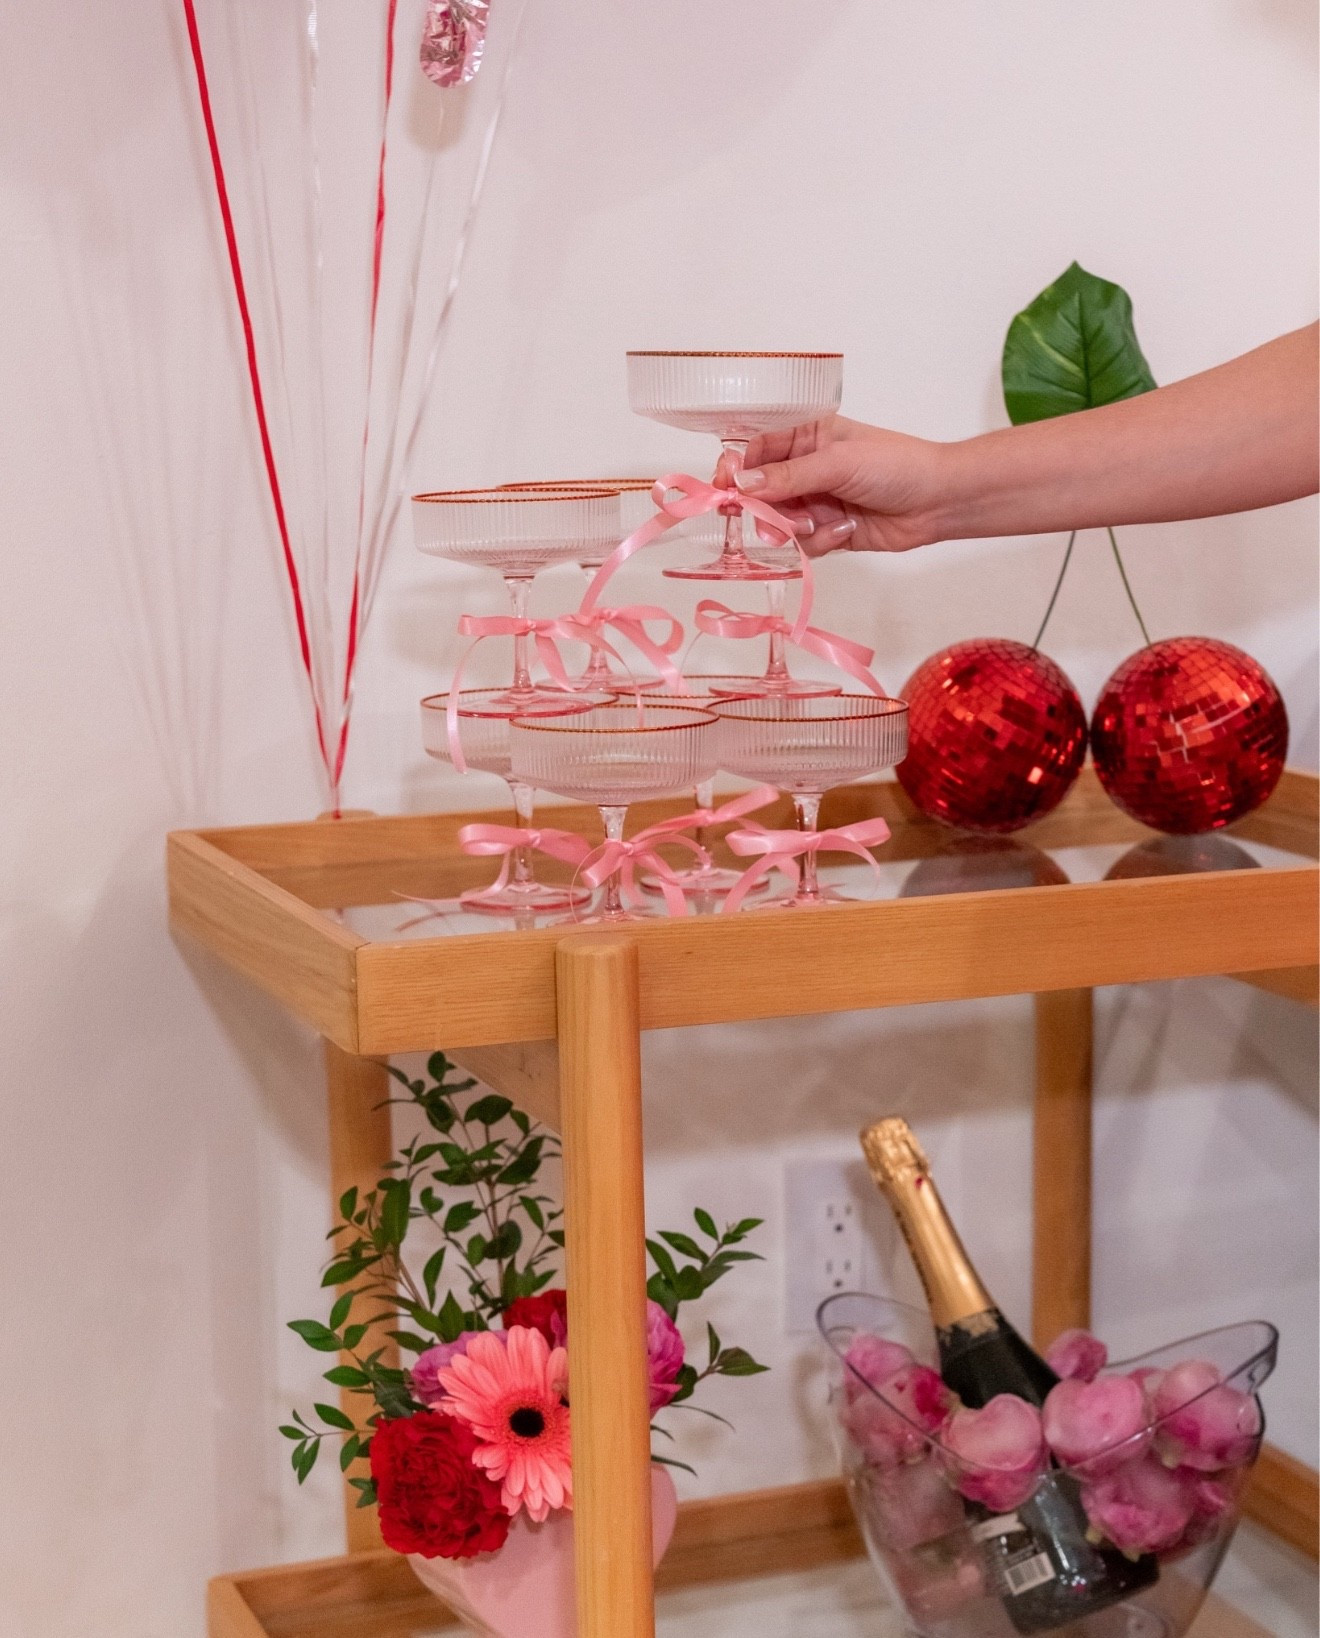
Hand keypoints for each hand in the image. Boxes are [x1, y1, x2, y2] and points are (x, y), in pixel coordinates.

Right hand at [727, 416, 947, 556]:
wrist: (938, 501)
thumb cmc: (896, 465)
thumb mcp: (838, 462)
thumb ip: (788, 476)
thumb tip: (741, 483)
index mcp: (806, 436)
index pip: (755, 449)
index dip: (736, 468)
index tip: (724, 487)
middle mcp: (805, 468)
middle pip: (758, 491)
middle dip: (764, 508)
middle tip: (770, 519)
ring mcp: (814, 501)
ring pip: (777, 522)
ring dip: (793, 528)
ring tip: (818, 524)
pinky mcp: (826, 532)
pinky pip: (801, 544)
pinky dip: (817, 542)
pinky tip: (843, 531)